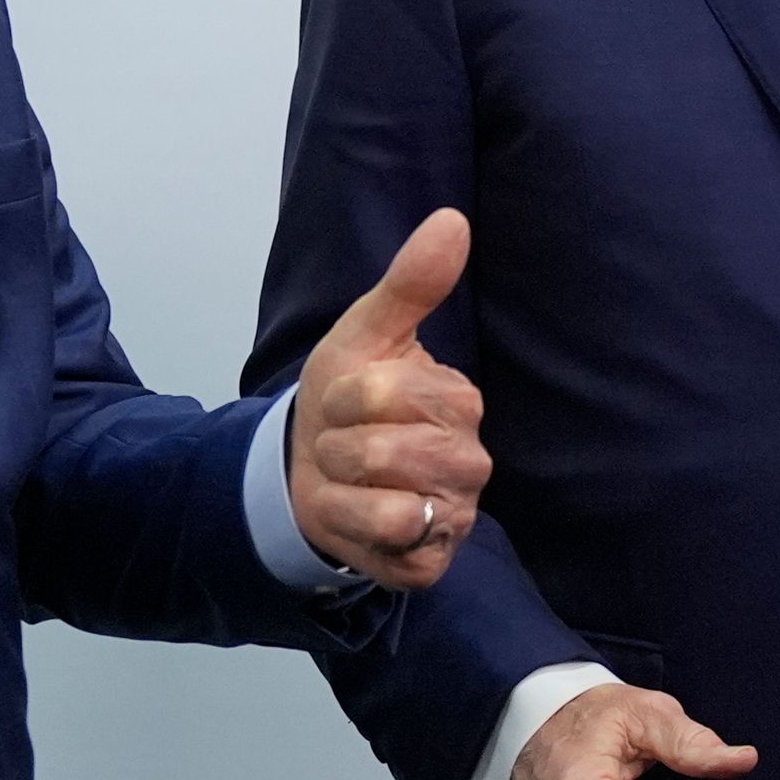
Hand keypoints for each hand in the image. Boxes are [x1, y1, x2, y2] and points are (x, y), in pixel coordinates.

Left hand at [286, 207, 490, 588]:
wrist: (309, 471)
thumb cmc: (344, 400)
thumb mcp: (365, 334)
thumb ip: (410, 283)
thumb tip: (454, 219)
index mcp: (460, 400)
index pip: (385, 393)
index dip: (342, 398)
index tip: (343, 402)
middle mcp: (470, 460)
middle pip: (385, 451)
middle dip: (337, 447)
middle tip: (342, 445)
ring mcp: (455, 514)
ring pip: (389, 502)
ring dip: (340, 490)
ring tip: (348, 480)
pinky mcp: (432, 560)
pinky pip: (387, 546)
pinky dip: (351, 531)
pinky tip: (355, 518)